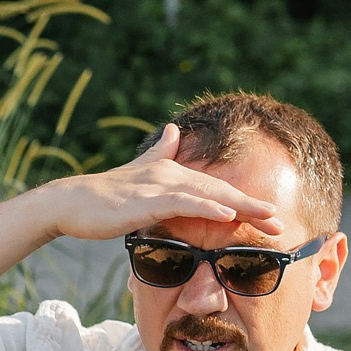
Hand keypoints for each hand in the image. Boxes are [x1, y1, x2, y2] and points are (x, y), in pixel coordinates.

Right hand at [38, 124, 284, 243]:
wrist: (69, 202)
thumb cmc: (102, 195)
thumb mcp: (136, 174)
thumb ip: (158, 153)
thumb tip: (172, 129)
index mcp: (171, 173)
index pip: (215, 189)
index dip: (244, 201)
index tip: (269, 217)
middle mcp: (169, 175)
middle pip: (220, 190)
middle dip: (253, 206)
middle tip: (281, 221)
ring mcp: (157, 187)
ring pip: (208, 194)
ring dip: (241, 205)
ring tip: (268, 217)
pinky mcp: (145, 200)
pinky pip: (182, 203)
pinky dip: (207, 207)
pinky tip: (228, 214)